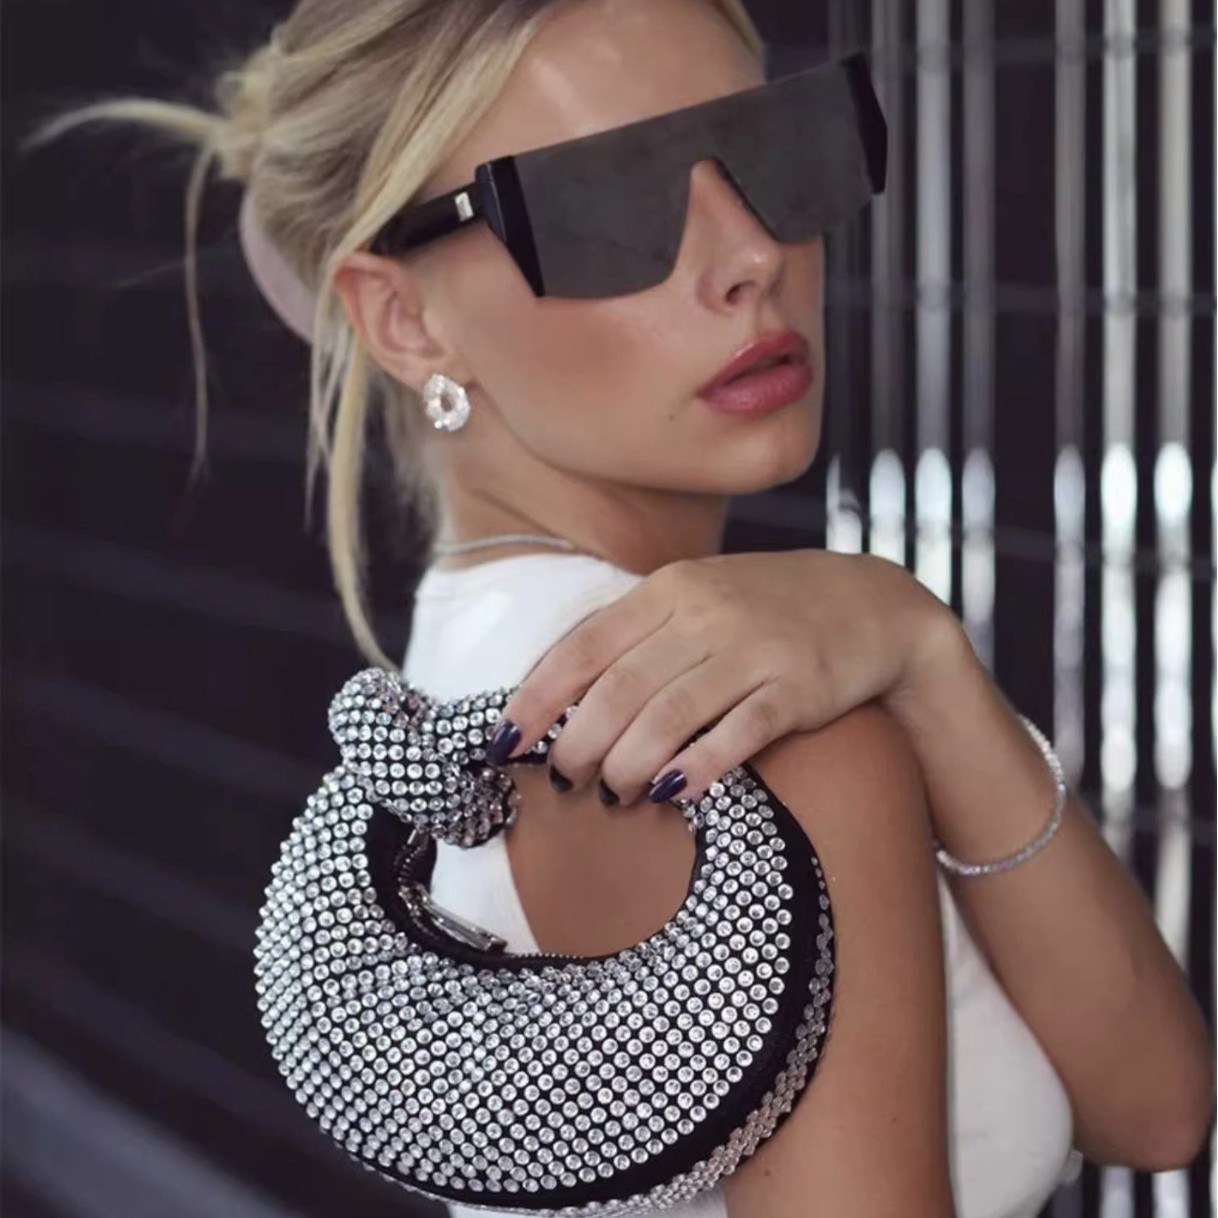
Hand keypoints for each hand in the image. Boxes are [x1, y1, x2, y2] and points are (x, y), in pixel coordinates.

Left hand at [487, 549, 958, 805]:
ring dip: (629, 765)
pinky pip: (738, 731)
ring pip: (670, 714)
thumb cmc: (766, 610)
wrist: (875, 603)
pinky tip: (675, 792)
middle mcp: (706, 611)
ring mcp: (755, 647)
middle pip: (619, 688)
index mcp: (670, 588)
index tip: (502, 744)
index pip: (583, 646)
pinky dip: (699, 765)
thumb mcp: (699, 598)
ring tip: (614, 796)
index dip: (536, 699)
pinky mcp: (799, 685)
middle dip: (579, 743)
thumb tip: (559, 701)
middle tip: (565, 782)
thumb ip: (637, 635)